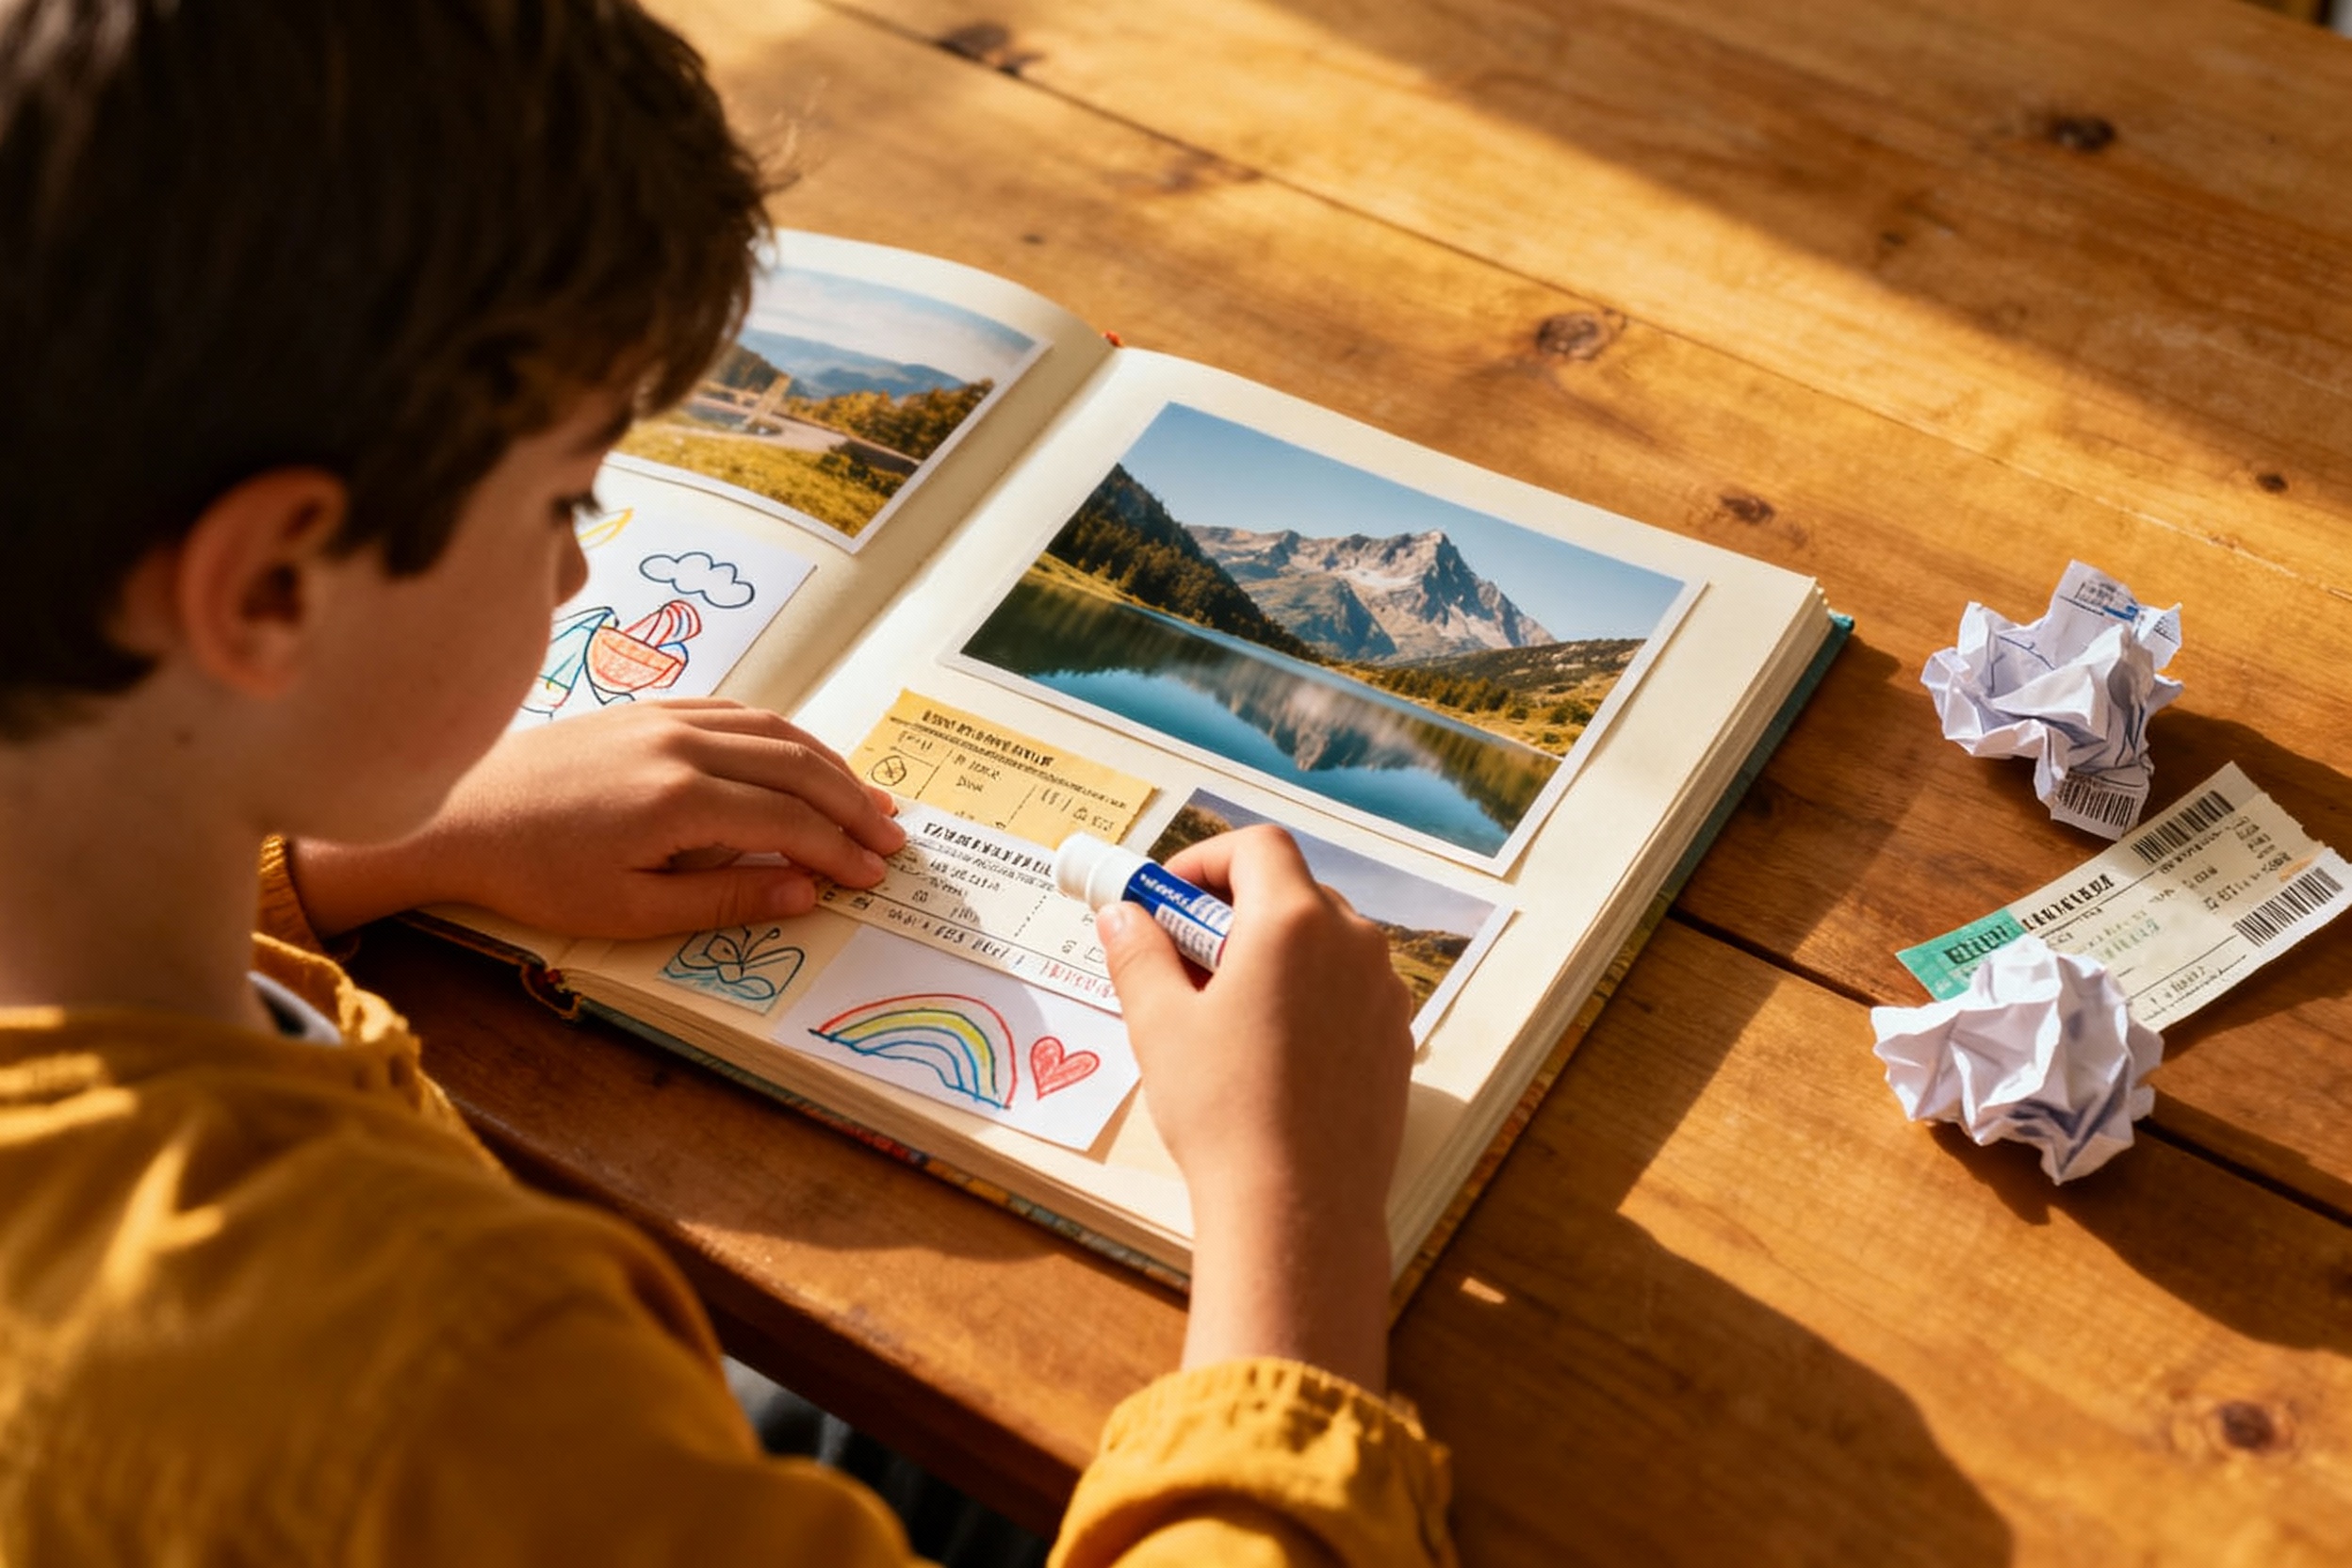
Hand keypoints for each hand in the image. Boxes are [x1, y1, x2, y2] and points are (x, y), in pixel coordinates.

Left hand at [288, 700, 903, 938]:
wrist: (458, 812)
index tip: (873, 877)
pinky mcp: (649, 707)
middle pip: (796, 768)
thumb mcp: (630, 911)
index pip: (789, 822)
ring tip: (866, 801)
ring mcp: (665, 717)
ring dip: (830, 765)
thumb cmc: (536, 874)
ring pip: (774, 730)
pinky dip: (785, 736)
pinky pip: (737, 711)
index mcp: (679, 800)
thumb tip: (805, 895)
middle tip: (890, 842)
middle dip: (852, 806)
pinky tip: (805, 760)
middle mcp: (682, 745)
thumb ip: (725, 903)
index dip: (839, 850)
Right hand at [1098, 825, 1414, 1391]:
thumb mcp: (1158, 1024)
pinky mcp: (1398, 1041)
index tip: (1167, 901)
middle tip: (1185, 960)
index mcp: (1294, 922)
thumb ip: (1138, 953)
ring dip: (1273, 953)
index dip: (1206, 861)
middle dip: (1234, 910)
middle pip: (1292, 891)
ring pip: (1325, 942)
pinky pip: (1349, 991)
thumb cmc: (1221, 1110)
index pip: (1257, 847)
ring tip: (1225, 1012)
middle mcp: (1354, 943)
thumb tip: (1122, 915)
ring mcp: (1386, 993)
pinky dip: (1309, 995)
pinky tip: (1271, 1054)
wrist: (1297, 1208)